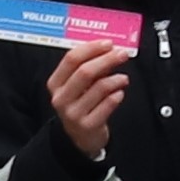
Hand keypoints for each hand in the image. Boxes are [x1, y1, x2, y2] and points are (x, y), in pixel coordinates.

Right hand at [47, 41, 131, 159]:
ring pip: (99, 87)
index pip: (71, 59)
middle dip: (107, 59)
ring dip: (116, 79)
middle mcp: (61, 98)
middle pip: (85, 71)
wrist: (80, 137)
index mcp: (56, 83)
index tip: (108, 43)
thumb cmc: (81, 105)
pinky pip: (107, 105)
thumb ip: (88, 67)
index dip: (91, 48)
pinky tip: (119, 93)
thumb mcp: (76, 86)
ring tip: (123, 78)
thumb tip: (109, 49)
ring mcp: (73, 113)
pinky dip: (117, 96)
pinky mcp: (88, 125)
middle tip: (122, 54)